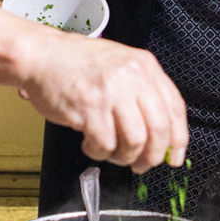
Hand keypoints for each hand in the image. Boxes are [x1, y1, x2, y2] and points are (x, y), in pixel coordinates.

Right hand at [18, 32, 187, 173]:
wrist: (41, 55)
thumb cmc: (76, 63)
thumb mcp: (120, 65)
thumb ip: (142, 93)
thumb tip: (161, 134)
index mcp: (144, 66)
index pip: (175, 108)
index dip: (178, 139)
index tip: (174, 157)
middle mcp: (132, 77)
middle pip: (159, 129)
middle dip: (152, 156)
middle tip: (141, 165)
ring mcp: (112, 92)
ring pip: (135, 141)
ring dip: (124, 157)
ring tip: (111, 152)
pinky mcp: (90, 108)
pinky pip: (105, 145)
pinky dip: (99, 153)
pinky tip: (90, 145)